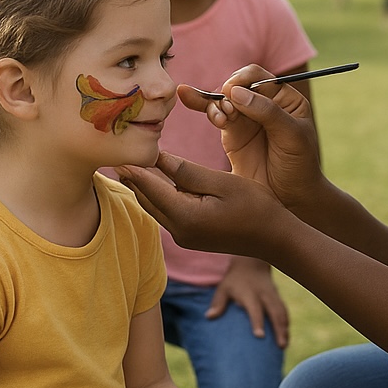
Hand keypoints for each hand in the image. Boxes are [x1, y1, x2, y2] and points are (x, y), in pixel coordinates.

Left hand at [117, 152, 294, 261]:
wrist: (274, 238)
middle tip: (113, 152)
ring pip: (153, 206)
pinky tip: (152, 179)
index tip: (115, 149)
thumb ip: (187, 171)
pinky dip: (156, 195)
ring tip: (126, 162)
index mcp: (185, 217)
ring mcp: (183, 236)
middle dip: (130, 176)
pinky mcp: (189, 236)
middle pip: (145, 198)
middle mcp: (178, 231)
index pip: (149, 187)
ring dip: (141, 186)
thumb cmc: (255, 206)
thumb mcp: (221, 182)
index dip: (132, 166)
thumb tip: (157, 157)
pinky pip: (165, 212)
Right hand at [182, 67, 323, 210]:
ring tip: (221, 120)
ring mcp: (246, 118)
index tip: (234, 92)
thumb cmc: (300, 165)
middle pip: (236, 84)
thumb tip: (236, 92)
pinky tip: (196, 104)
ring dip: (215, 103)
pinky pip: (215, 114)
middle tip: (228, 110)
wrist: (291, 198)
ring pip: (222, 98)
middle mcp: (262, 104)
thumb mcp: (292, 136)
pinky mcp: (232, 134)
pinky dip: (205, 108)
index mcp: (283, 98)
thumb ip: (267, 112)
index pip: (258, 76)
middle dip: (227, 92)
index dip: (243, 79)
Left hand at [210, 257, 289, 347]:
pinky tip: (286, 335)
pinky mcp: (278, 297)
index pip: (255, 309)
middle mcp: (264, 295)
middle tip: (281, 347)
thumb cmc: (234, 279)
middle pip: (274, 313)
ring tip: (284, 346)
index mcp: (250, 294)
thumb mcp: (224, 288)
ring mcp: (273, 296)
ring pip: (282, 313)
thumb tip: (209, 317)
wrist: (251, 263)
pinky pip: (284, 311)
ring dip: (285, 329)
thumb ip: (218, 302)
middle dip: (279, 329)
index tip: (260, 336)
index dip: (257, 322)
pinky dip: (286, 323)